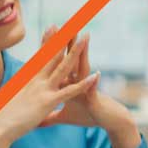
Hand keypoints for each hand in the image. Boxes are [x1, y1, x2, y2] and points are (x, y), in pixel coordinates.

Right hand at [0, 27, 98, 147]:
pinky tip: (95, 76)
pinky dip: (83, 84)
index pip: (40, 56)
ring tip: (87, 37)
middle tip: (73, 23)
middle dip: (63, 38)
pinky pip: (70, 91)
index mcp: (27, 80)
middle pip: (52, 55)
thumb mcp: (9, 101)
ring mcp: (42, 89)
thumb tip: (15, 93)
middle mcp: (35, 80)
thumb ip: (16, 95)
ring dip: (76, 52)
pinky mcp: (47, 101)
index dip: (48, 41)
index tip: (54, 26)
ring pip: (63, 67)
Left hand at [39, 27, 140, 147]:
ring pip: (83, 69)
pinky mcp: (94, 99)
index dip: (51, 51)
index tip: (46, 35)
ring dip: (83, 55)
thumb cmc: (88, 116)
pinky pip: (92, 90)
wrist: (110, 121)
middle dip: (66, 44)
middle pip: (69, 60)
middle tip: (63, 26)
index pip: (58, 64)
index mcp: (67, 84)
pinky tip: (96, 75)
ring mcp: (87, 88)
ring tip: (84, 39)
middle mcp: (77, 82)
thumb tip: (38, 120)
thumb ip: (50, 117)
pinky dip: (93, 83)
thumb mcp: (65, 117)